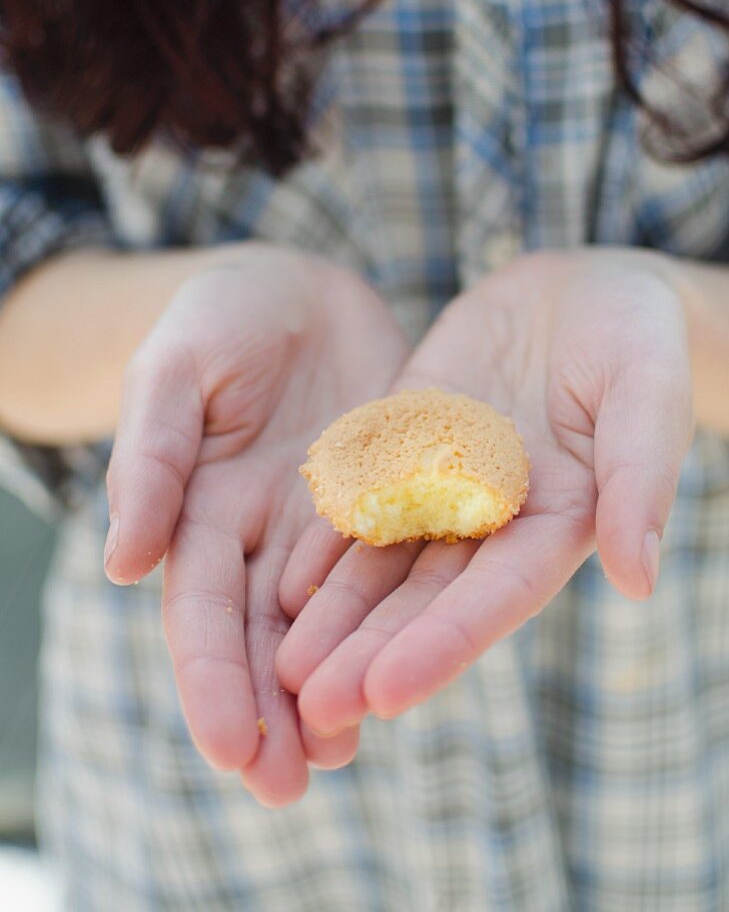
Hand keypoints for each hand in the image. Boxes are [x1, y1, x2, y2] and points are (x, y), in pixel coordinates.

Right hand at [104, 244, 408, 803]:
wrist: (296, 289)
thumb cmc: (218, 319)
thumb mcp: (175, 373)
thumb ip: (153, 459)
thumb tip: (122, 563)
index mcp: (201, 512)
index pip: (200, 611)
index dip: (211, 678)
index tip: (231, 747)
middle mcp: (261, 536)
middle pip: (261, 638)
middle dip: (270, 713)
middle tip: (289, 789)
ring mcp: (325, 525)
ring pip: (324, 622)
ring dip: (330, 690)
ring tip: (342, 755)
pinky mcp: (388, 501)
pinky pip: (390, 570)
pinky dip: (390, 625)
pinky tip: (405, 670)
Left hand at [276, 249, 693, 735]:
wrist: (580, 289)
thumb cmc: (634, 337)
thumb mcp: (646, 395)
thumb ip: (638, 480)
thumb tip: (639, 580)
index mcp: (558, 525)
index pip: (497, 598)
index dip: (444, 645)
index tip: (385, 695)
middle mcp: (493, 522)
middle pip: (427, 598)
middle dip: (369, 653)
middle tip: (310, 709)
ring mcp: (443, 486)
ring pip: (383, 561)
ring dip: (334, 615)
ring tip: (279, 666)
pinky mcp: (405, 446)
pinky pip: (360, 496)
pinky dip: (324, 539)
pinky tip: (279, 578)